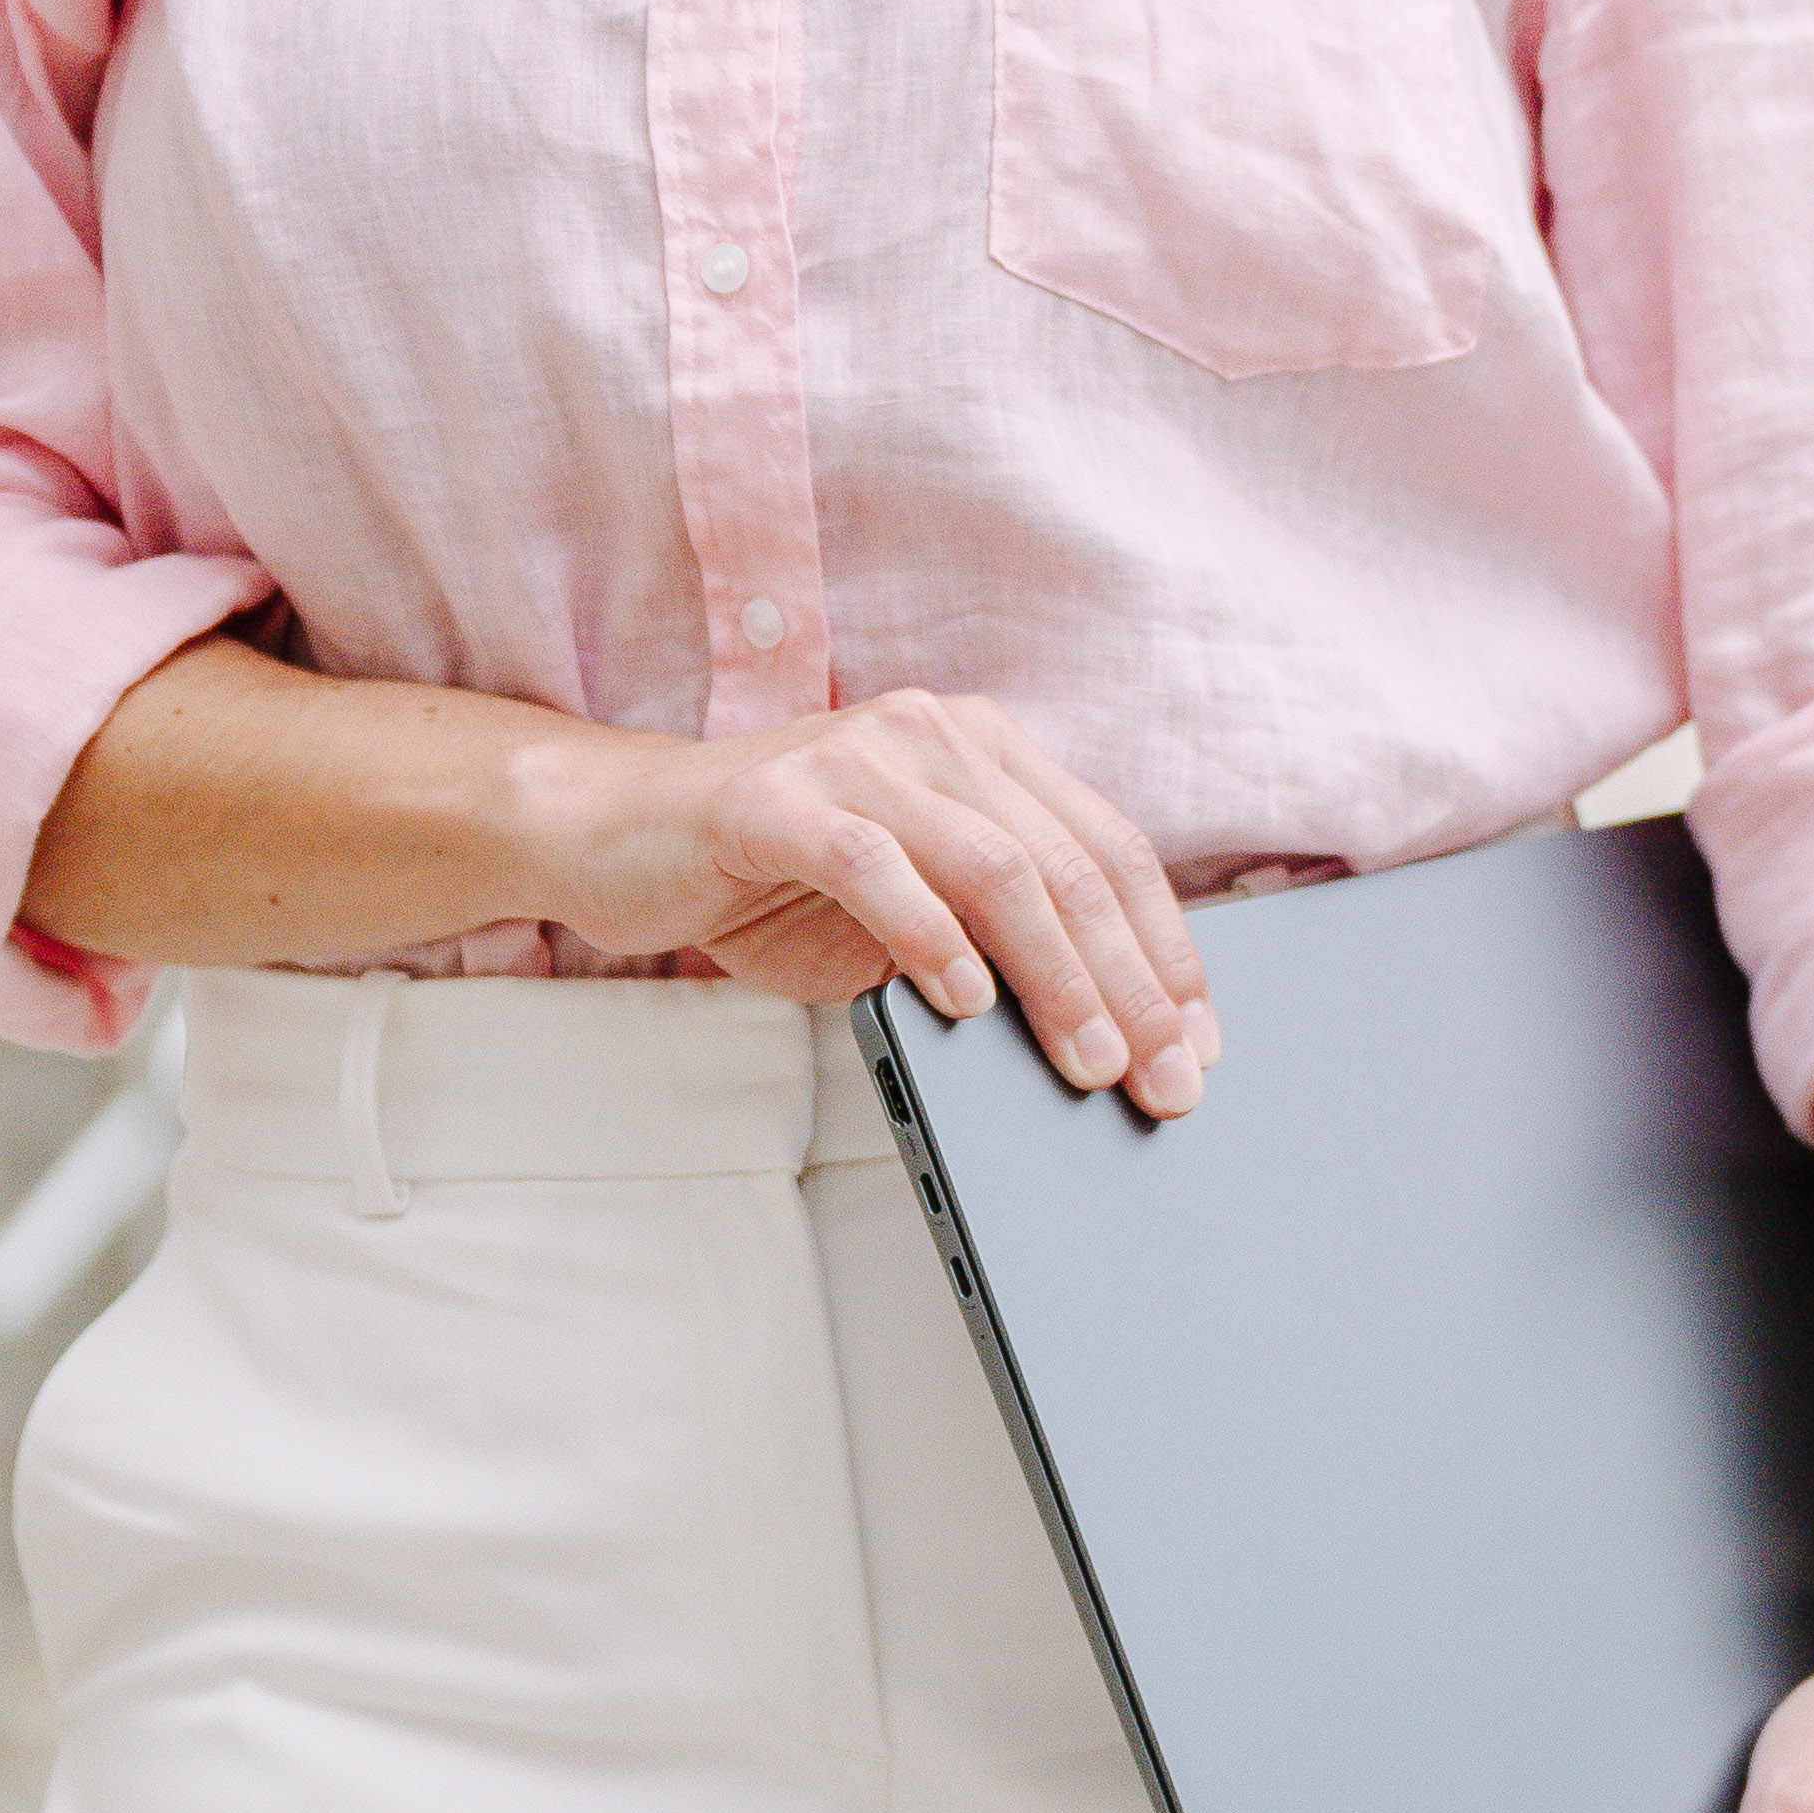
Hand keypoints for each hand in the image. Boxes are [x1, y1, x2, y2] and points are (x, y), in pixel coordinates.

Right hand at [516, 686, 1214, 1118]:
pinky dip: (931, 939)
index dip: (1165, 948)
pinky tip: (966, 1002)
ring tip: (1085, 1060)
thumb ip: (992, 940)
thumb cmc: (773, 878)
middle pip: (1066, 865)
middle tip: (1160, 1078)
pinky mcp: (776, 798)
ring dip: (1054, 976)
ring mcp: (854, 757)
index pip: (1109, 848)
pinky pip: (877, 866)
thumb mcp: (907, 912)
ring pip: (992, 866)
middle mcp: (933, 734)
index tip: (1197, 1040)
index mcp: (982, 749)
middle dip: (1128, 984)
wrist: (615, 834)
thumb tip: (1103, 1034)